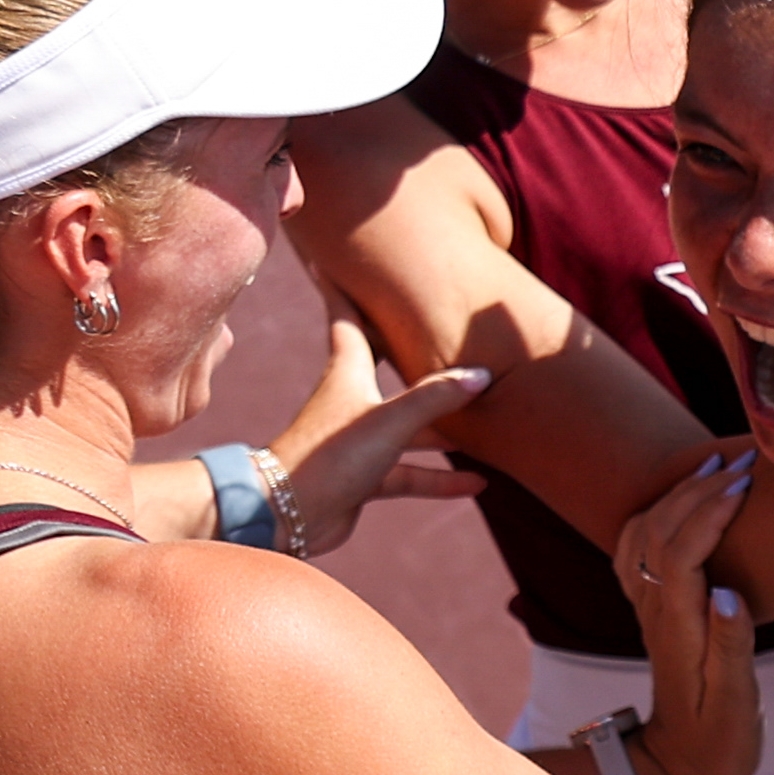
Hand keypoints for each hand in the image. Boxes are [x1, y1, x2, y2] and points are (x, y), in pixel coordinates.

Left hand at [261, 302, 487, 555]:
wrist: (287, 513)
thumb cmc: (329, 456)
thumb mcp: (389, 419)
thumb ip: (436, 397)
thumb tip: (482, 375)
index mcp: (347, 372)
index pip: (345, 318)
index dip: (343, 288)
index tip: (333, 260)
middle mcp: (351, 400)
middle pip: (382, 362)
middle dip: (403, 342)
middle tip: (426, 319)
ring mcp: (358, 440)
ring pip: (408, 426)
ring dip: (443, 426)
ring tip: (486, 419)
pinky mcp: (363, 476)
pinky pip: (410, 472)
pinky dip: (440, 478)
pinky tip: (477, 484)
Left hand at [611, 451, 759, 774]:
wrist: (679, 768)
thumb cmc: (717, 741)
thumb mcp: (735, 703)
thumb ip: (732, 647)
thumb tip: (731, 594)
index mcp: (678, 628)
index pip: (681, 552)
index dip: (708, 513)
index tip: (744, 485)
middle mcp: (655, 612)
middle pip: (659, 532)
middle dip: (698, 489)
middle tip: (742, 461)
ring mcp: (649, 611)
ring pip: (644, 534)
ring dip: (679, 494)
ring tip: (717, 466)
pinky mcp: (653, 615)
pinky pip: (639, 551)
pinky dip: (659, 515)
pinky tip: (685, 503)